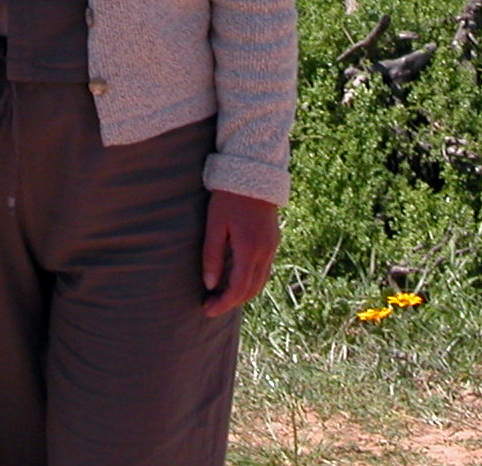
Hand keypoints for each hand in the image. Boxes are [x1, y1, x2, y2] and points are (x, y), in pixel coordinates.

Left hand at [201, 189, 280, 315]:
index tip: (207, 310)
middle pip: (251, 290)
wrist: (254, 172)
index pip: (238, 289)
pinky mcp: (273, 241)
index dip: (223, 304)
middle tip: (210, 304)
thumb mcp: (215, 224)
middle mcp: (265, 252)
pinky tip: (235, 277)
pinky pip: (264, 270)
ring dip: (242, 293)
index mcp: (250, 249)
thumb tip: (210, 285)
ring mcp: (272, 247)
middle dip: (232, 302)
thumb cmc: (229, 197)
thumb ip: (212, 255)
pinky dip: (250, 281)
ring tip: (221, 294)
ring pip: (260, 282)